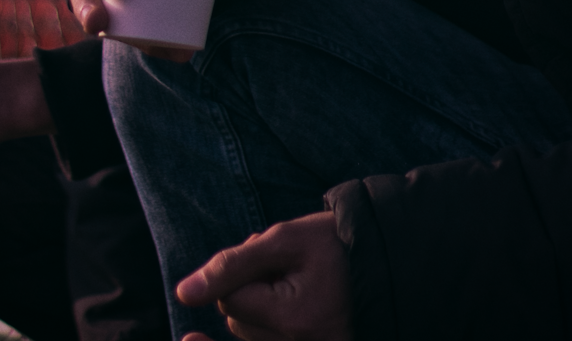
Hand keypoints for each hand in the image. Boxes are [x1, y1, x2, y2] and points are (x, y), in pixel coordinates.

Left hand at [176, 211, 352, 340]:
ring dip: (261, 309)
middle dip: (250, 291)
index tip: (269, 254)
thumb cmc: (336, 245)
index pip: (231, 299)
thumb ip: (233, 265)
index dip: (242, 271)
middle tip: (286, 266)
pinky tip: (249, 319)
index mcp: (294, 321)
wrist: (388, 264)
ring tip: (296, 283)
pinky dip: (263, 323)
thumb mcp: (286, 240)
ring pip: (252, 337)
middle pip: (239, 324)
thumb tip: (183, 293)